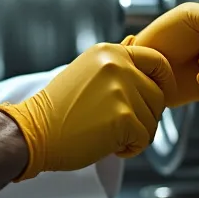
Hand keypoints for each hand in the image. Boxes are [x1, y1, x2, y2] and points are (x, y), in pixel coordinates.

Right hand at [0, 43, 176, 181]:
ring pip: (153, 120)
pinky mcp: (124, 117)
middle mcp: (118, 65)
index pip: (157, 60)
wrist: (33, 132)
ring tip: (110, 135)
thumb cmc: (57, 109)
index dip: (165, 81)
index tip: (161, 94)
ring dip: (137, 134)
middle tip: (122, 126)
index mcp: (109, 52)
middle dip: (146, 115)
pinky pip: (144, 139)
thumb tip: (140, 48)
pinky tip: (109, 146)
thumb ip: (116, 64)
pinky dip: (131, 149)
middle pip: (158, 95)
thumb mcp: (87, 72)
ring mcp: (122, 90)